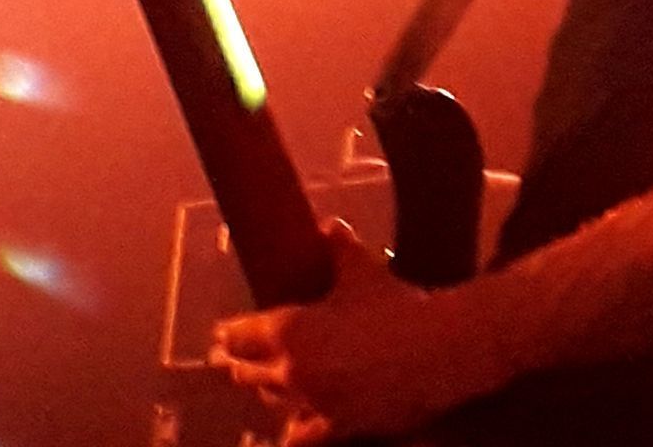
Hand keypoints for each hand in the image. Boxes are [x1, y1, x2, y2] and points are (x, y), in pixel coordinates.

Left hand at [208, 220, 495, 445]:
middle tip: (226, 360)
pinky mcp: (336, 425)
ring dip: (264, 389)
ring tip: (258, 383)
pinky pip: (301, 435)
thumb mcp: (362, 269)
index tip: (218, 335)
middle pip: (247, 371)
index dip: (228, 334)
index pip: (241, 335)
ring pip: (271, 399)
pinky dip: (293, 431)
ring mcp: (311, 402)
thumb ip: (339, 246)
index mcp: (288, 329)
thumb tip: (329, 225)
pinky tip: (288, 432)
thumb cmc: (392, 304)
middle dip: (237, 363)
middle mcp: (291, 370)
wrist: (434, 350)